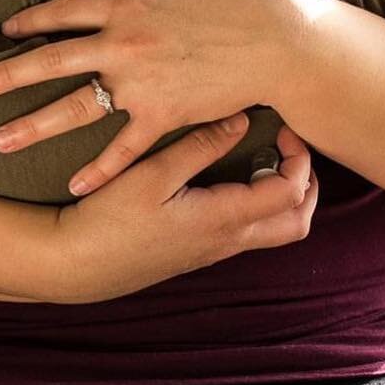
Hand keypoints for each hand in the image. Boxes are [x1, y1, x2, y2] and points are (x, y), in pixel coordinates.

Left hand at [0, 0, 294, 194]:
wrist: (285, 40)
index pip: (67, 9)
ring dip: (32, 125)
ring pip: (74, 106)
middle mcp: (124, 42)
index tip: (6, 28)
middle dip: (8, 73)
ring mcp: (140, 82)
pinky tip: (72, 185)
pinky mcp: (164, 115)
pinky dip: (97, 168)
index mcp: (130, 2)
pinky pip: (123, 148)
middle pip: (53, 59)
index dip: (33, 17)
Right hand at [50, 115, 317, 301]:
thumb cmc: (109, 218)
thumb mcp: (152, 174)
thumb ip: (199, 146)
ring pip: (276, 230)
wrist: (77, 264)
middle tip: (287, 146)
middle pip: (297, 221)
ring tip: (262, 155)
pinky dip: (258, 202)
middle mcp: (227, 241)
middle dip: (306, 182)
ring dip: (283, 194)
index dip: (297, 156)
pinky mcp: (198, 250)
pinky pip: (249, 231)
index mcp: (223, 220)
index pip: (289, 192)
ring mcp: (214, 250)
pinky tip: (230, 174)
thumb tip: (242, 120)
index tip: (279, 126)